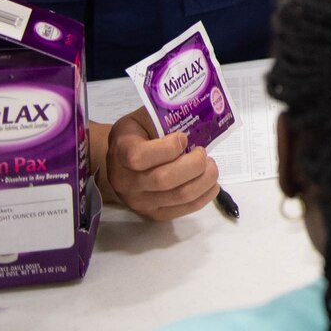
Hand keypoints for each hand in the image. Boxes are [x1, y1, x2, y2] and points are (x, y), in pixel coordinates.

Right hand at [102, 108, 219, 220]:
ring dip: (204, 180)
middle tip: (203, 153)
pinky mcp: (153, 214)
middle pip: (164, 179)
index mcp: (121, 150)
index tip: (183, 138)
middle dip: (194, 164)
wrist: (120, 163)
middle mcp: (125, 181)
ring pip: (178, 196)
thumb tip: (200, 116)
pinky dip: (204, 196)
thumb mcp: (144, 118)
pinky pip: (183, 210)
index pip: (139, 156)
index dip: (168, 148)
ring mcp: (139, 201)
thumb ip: (166, 117)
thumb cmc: (138, 135)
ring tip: (211, 166)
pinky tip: (211, 183)